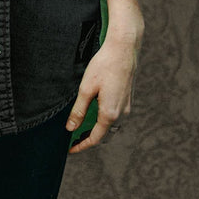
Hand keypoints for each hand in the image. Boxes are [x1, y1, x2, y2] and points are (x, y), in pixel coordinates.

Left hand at [65, 0, 143, 153]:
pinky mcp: (129, 98)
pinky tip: (98, 113)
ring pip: (113, 128)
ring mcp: (127, 106)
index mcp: (110, 114)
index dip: (81, 146)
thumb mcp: (86, 88)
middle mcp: (122, 114)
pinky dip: (107, 122)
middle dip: (90, 140)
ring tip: (84, 128)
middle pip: (106, 136)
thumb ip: (79, 111)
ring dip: (100, 132)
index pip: (95, 139)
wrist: (124, 48)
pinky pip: (118, 118)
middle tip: (74, 140)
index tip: (70, 150)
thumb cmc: (104, 65)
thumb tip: (70, 129)